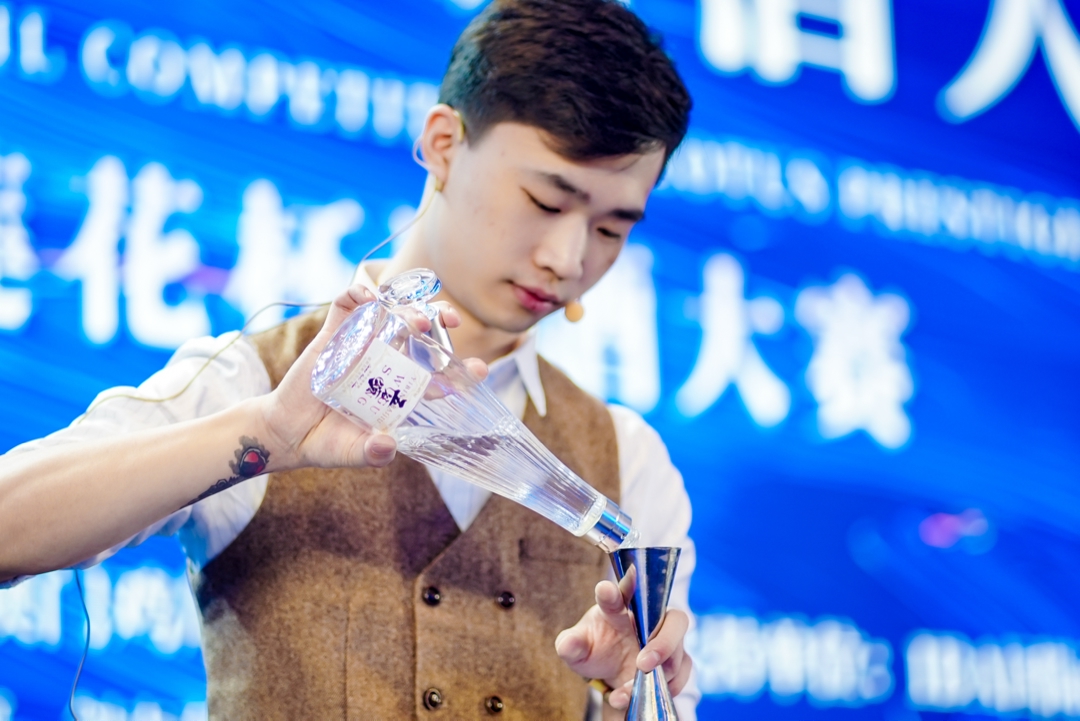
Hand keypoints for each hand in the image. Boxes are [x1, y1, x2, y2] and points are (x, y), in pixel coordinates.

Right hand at [259, 283, 486, 470]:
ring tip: (419, 320)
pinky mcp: (333, 335)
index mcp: (400, 390)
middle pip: (420, 334)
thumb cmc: (328, 442)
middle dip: (440, 322)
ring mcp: (360, 346)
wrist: (287, 433)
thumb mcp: (352, 452)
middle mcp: (385, 363)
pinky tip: (369, 296)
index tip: (479, 369)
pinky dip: (357, 294)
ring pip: (389, 314)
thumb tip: (386, 447)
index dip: (460, 371)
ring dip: (406, 309)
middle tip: (453, 321)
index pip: (438, 375)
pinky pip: (346, 306)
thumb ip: (371, 454)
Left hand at [555, 580, 691, 711]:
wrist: (607, 675)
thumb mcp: (576, 650)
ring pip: (678, 651)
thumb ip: (570, 645)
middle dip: (663, 642)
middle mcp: (649, 618)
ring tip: (627, 689)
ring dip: (659, 672)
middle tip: (643, 662)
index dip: (625, 585)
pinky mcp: (676, 662)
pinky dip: (664, 687)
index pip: (626, 590)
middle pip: (674, 618)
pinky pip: (681, 673)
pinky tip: (639, 695)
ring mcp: (666, 639)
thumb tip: (568, 643)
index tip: (609, 589)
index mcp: (619, 606)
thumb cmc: (593, 651)